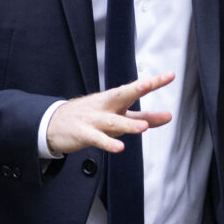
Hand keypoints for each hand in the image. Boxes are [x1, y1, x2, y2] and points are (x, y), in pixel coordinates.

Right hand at [46, 72, 174, 155]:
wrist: (53, 123)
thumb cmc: (90, 118)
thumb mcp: (117, 116)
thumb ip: (144, 118)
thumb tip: (168, 117)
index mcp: (114, 100)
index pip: (135, 90)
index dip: (153, 82)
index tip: (170, 75)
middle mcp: (105, 106)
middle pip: (121, 95)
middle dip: (135, 89)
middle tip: (149, 83)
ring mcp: (93, 119)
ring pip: (112, 121)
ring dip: (127, 125)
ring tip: (143, 128)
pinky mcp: (83, 133)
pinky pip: (97, 139)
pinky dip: (108, 143)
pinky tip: (119, 148)